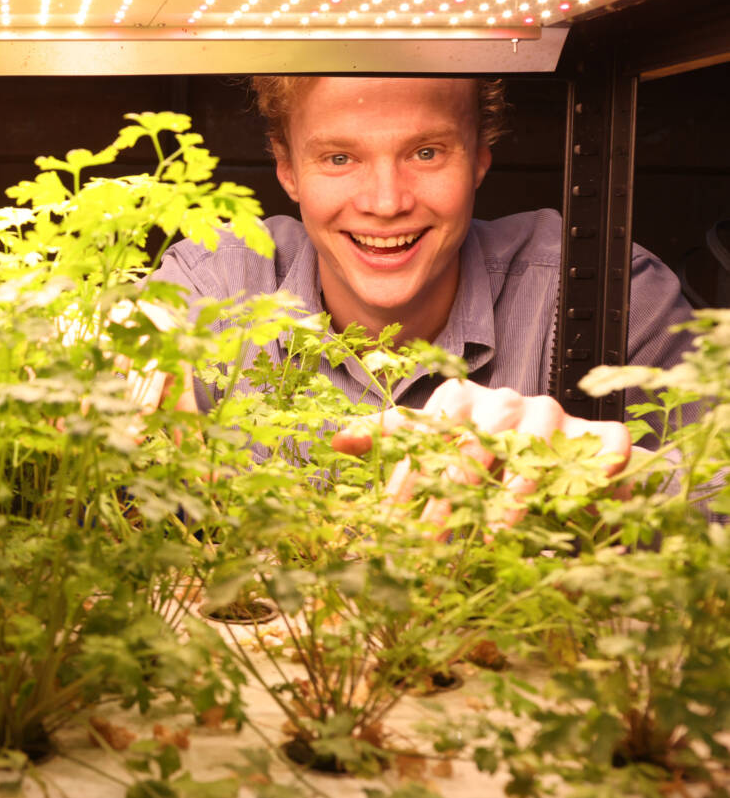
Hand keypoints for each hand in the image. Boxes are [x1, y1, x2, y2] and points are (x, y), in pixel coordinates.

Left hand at [332, 378, 633, 532]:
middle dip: (448, 498)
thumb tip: (336, 441)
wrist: (549, 427)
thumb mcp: (430, 435)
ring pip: (530, 446)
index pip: (424, 438)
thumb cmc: (478, 441)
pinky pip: (605, 441)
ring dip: (512, 493)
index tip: (388, 526)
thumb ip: (387, 436)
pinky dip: (603, 461)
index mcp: (458, 399)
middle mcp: (503, 402)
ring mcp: (550, 414)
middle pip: (472, 445)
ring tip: (494, 535)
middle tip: (431, 543)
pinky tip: (593, 489)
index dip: (405, 482)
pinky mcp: (595, 431)